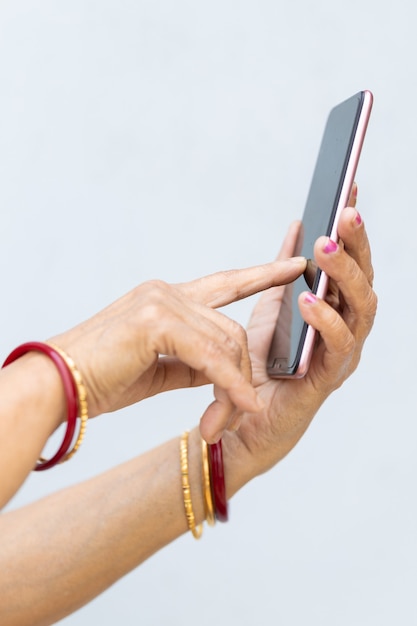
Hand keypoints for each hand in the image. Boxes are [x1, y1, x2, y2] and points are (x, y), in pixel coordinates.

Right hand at [51, 257, 305, 429]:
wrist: (55, 385)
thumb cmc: (101, 377)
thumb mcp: (160, 369)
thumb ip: (195, 362)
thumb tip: (225, 370)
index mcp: (167, 298)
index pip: (226, 283)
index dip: (262, 275)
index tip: (295, 266)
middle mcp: (167, 292)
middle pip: (231, 330)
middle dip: (244, 374)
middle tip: (243, 410)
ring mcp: (161, 302)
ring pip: (226, 344)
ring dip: (234, 387)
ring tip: (224, 422)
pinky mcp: (156, 321)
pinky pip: (210, 356)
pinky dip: (230, 385)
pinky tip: (242, 406)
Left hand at [223, 192, 376, 487]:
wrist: (245, 415)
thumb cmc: (264, 362)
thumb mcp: (274, 305)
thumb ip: (286, 269)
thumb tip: (297, 224)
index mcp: (336, 309)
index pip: (352, 261)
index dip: (354, 228)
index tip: (351, 187)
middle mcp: (347, 329)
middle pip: (364, 279)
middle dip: (357, 244)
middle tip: (345, 212)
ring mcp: (342, 355)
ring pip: (360, 309)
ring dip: (344, 276)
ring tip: (325, 247)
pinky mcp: (327, 379)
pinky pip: (337, 347)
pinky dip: (325, 320)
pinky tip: (308, 298)